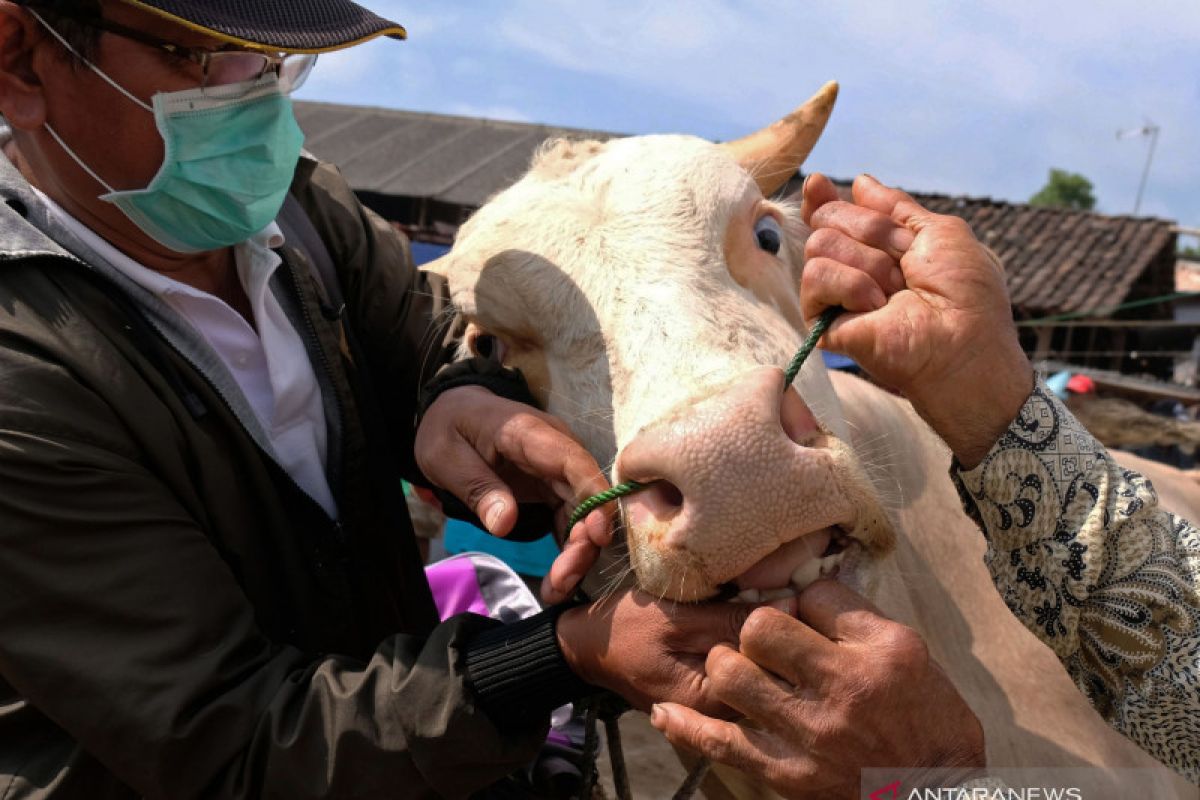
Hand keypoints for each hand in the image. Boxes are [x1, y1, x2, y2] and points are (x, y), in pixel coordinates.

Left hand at [414, 385, 611, 602]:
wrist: (450, 413)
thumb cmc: (448, 429)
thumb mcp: (447, 457)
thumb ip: (478, 488)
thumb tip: (505, 524)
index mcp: (529, 433)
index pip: (575, 463)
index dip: (593, 499)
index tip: (595, 537)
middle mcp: (555, 449)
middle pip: (585, 495)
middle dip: (582, 541)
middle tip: (562, 582)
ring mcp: (557, 469)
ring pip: (583, 512)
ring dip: (577, 553)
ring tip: (557, 590)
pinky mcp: (554, 486)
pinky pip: (570, 519)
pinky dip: (567, 549)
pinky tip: (557, 581)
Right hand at [556, 588, 797, 716]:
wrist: (588, 646)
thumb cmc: (626, 628)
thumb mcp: (677, 617)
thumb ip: (730, 617)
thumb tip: (790, 606)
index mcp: (710, 702)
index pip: (770, 670)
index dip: (783, 631)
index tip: (789, 595)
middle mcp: (719, 714)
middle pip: (770, 674)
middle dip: (777, 635)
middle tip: (779, 594)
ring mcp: (717, 706)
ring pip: (760, 671)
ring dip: (764, 638)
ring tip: (762, 601)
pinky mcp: (714, 693)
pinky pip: (745, 669)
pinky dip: (748, 644)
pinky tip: (742, 618)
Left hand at [649, 580, 983, 798]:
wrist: (933, 797)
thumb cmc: (929, 719)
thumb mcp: (910, 653)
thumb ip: (855, 617)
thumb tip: (803, 590)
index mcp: (880, 651)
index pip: (812, 596)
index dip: (800, 602)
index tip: (804, 616)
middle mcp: (843, 689)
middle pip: (760, 628)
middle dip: (756, 629)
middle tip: (768, 647)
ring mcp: (812, 735)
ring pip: (730, 675)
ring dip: (727, 667)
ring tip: (740, 673)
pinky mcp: (790, 774)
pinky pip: (722, 743)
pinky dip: (687, 726)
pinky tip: (665, 713)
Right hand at [800, 173, 1033, 466]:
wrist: (962, 341)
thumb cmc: (965, 293)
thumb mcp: (939, 232)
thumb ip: (896, 207)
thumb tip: (860, 182)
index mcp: (880, 247)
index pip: (834, 214)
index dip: (822, 198)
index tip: (818, 184)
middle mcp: (853, 267)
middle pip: (828, 219)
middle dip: (870, 231)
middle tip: (900, 263)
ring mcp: (835, 294)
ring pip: (818, 244)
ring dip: (867, 262)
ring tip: (892, 291)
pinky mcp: (822, 321)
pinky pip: (815, 277)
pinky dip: (850, 284)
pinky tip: (874, 306)